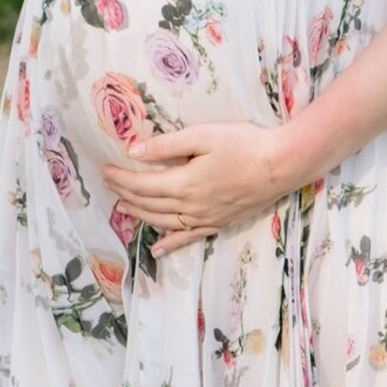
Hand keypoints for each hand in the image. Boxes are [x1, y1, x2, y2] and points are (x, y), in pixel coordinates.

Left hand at [101, 123, 302, 255]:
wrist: (282, 165)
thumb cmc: (244, 144)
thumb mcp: (202, 135)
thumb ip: (166, 145)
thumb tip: (133, 151)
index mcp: (183, 183)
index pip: (141, 184)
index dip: (120, 178)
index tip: (105, 170)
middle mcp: (190, 206)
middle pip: (149, 204)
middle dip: (125, 195)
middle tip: (110, 186)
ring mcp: (205, 218)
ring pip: (163, 222)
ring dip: (140, 215)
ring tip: (123, 208)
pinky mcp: (219, 224)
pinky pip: (188, 237)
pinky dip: (170, 244)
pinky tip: (157, 250)